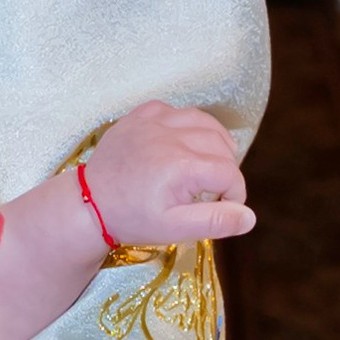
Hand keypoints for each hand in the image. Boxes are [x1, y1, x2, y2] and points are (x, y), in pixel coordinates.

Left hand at [79, 99, 253, 247]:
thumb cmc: (133, 218)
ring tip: (206, 164)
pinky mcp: (141, 114)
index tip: (223, 206)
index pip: (229, 173)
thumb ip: (214, 221)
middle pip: (221, 144)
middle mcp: (170, 136)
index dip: (235, 193)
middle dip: (225, 168)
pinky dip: (187, 124)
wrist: (89, 203)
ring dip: (213, 142)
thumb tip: (249, 216)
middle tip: (212, 189)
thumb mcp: (174, 229)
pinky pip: (177, 110)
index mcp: (180, 166)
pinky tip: (181, 144)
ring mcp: (153, 121)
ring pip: (204, 121)